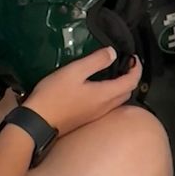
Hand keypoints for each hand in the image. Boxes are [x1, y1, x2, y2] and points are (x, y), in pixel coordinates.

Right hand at [21, 47, 141, 135]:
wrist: (37, 122)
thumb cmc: (54, 95)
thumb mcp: (74, 71)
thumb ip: (96, 61)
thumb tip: (113, 53)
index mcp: (105, 95)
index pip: (131, 82)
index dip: (137, 68)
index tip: (134, 57)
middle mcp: (105, 107)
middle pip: (127, 92)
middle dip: (131, 77)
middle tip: (126, 63)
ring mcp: (96, 115)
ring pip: (117, 100)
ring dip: (121, 86)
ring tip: (114, 72)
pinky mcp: (87, 118)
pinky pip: (107, 105)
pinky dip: (111, 93)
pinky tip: (99, 86)